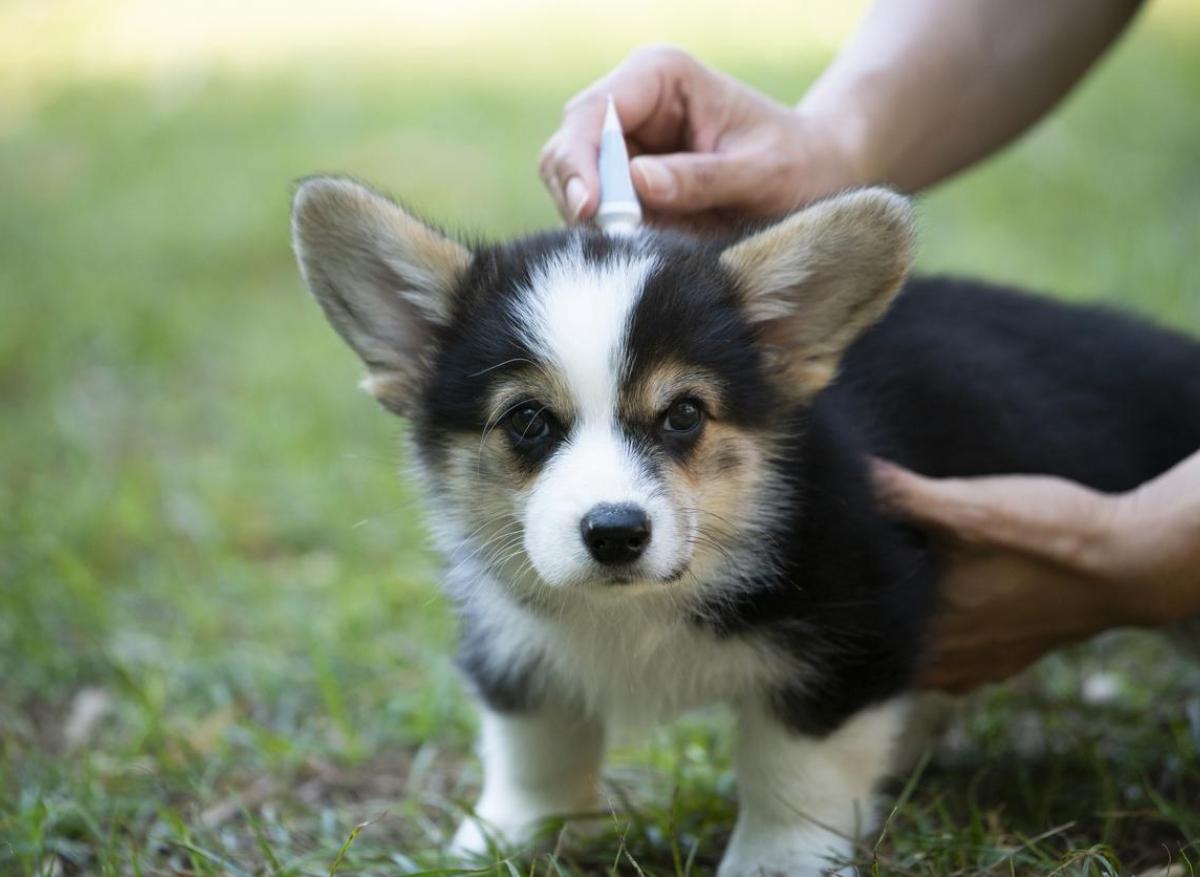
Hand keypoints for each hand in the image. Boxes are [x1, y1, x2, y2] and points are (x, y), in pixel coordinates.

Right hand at [538, 46, 867, 229]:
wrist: (813, 179)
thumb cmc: (795, 165)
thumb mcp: (759, 173)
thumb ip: (701, 179)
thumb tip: (636, 183)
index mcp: (661, 76)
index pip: (594, 112)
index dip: (581, 160)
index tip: (591, 209)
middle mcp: (630, 103)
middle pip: (568, 147)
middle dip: (579, 195)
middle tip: (608, 239)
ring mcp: (622, 144)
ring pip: (570, 183)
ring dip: (591, 220)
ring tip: (633, 246)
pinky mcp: (622, 182)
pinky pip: (592, 212)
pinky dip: (604, 235)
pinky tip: (636, 249)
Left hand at [873, 450, 1199, 692]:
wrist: (1133, 564)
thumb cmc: (1052, 534)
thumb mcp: (973, 504)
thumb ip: (908, 495)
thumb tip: (854, 472)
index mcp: (932, 624)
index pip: (864, 630)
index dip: (842, 606)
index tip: (827, 579)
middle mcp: (954, 657)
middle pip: (890, 651)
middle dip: (870, 623)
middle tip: (853, 588)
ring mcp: (985, 664)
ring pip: (924, 665)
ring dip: (905, 639)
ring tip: (892, 602)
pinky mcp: (1013, 660)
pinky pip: (959, 669)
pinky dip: (942, 648)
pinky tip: (943, 621)